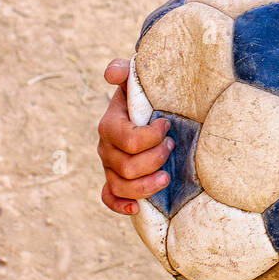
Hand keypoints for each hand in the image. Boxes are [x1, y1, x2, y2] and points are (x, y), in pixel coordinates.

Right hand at [97, 58, 172, 214]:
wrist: (146, 110)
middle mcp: (106, 148)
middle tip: (172, 147)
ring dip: (146, 186)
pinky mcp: (114, 180)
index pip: (128, 140)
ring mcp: (109, 166)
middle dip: (155, 159)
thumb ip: (124, 70)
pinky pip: (109, 197)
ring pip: (121, 186)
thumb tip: (111, 74)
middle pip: (127, 167)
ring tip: (166, 177)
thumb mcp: (136, 79)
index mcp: (110, 125)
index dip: (151, 137)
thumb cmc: (144, 95)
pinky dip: (120, 205)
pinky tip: (137, 208)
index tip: (166, 126)